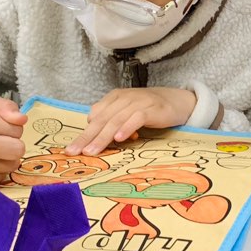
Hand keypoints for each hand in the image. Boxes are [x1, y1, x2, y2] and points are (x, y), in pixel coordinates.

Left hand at [65, 87, 196, 155]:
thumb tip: (96, 134)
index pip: (95, 116)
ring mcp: (138, 102)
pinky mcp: (152, 108)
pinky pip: (136, 118)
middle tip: (75, 152)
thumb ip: (112, 120)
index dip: (84, 133)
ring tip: (93, 151)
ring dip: (103, 137)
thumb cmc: (150, 109)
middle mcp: (124, 98)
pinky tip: (119, 139)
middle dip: (87, 137)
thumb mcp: (127, 112)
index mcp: (115, 97)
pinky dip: (127, 128)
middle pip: (102, 119)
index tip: (73, 149)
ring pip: (116, 120)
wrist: (177, 101)